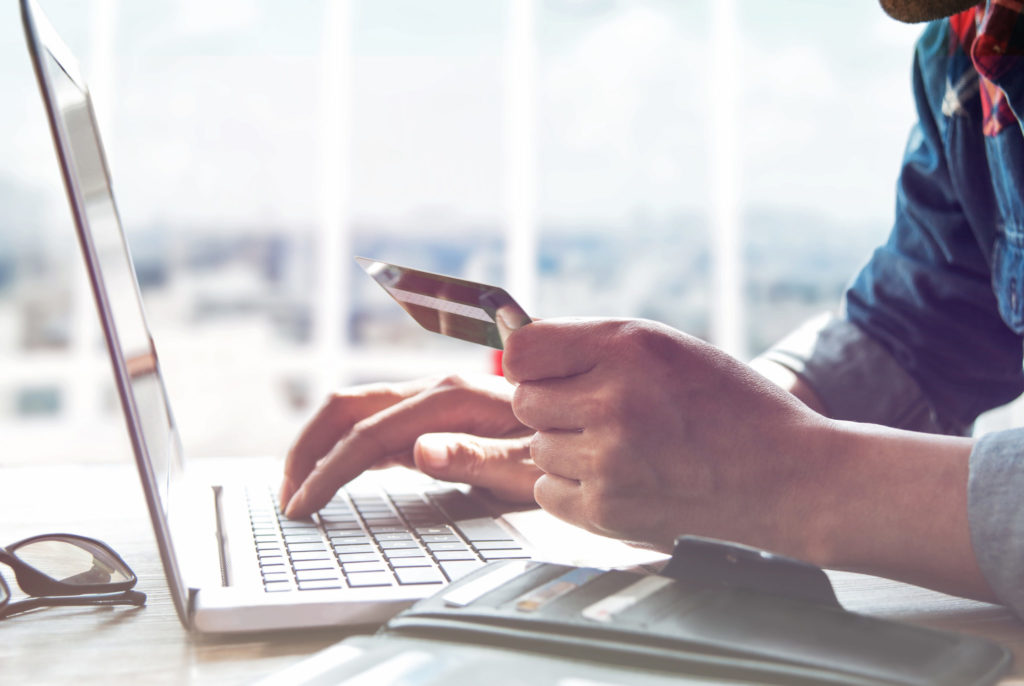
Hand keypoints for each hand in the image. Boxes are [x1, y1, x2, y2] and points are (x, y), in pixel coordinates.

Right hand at [280, 373, 540, 517]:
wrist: (580, 423)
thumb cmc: (559, 446)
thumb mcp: (529, 463)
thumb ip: (475, 457)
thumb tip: (417, 451)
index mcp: (452, 399)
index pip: (371, 434)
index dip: (330, 470)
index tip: (304, 505)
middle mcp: (433, 392)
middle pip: (347, 408)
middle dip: (307, 449)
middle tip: (287, 498)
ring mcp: (428, 403)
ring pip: (354, 412)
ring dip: (319, 446)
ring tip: (298, 491)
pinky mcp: (429, 418)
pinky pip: (373, 426)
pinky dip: (343, 449)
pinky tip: (333, 476)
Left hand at [504, 318, 834, 558]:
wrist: (789, 478)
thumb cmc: (730, 405)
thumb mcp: (667, 348)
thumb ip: (594, 345)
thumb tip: (515, 353)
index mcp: (627, 348)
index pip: (521, 351)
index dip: (533, 362)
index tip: (552, 371)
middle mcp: (612, 401)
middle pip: (524, 401)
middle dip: (555, 405)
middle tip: (603, 413)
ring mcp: (608, 461)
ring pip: (538, 447)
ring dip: (568, 448)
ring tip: (625, 447)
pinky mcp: (606, 511)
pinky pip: (547, 491)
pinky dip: (573, 488)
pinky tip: (620, 479)